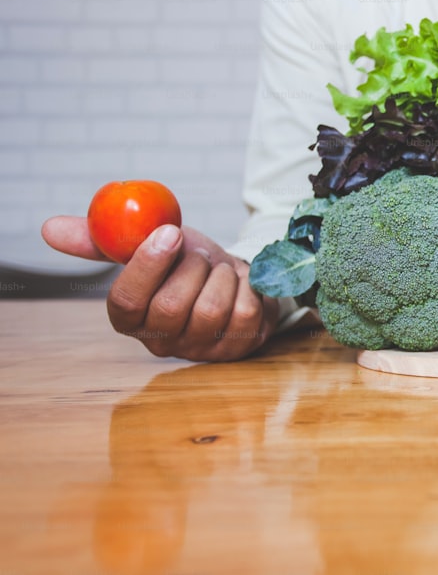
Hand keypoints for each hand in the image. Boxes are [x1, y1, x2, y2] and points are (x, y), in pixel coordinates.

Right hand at [41, 216, 279, 361]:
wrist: (234, 274)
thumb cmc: (185, 263)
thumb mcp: (147, 244)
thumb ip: (103, 240)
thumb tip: (49, 228)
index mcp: (130, 318)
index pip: (125, 303)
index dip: (147, 267)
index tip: (168, 233)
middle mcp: (162, 341)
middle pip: (172, 307)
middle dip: (191, 268)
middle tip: (198, 255)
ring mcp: (201, 349)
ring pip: (211, 310)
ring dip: (220, 276)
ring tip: (218, 270)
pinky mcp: (238, 348)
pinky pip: (245, 313)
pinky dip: (247, 287)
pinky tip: (240, 284)